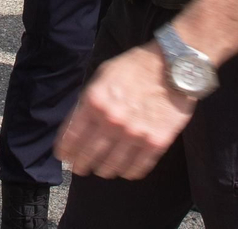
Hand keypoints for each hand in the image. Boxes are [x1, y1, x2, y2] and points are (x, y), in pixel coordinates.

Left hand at [55, 43, 195, 179]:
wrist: (173, 65)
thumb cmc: (135, 67)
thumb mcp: (103, 75)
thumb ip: (89, 100)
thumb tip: (77, 123)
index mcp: (95, 101)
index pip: (71, 138)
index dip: (66, 151)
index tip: (65, 157)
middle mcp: (112, 121)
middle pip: (88, 156)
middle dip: (81, 165)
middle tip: (80, 168)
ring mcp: (134, 134)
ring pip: (111, 167)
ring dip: (104, 170)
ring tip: (103, 169)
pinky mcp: (156, 142)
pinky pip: (137, 168)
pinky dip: (129, 172)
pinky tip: (126, 169)